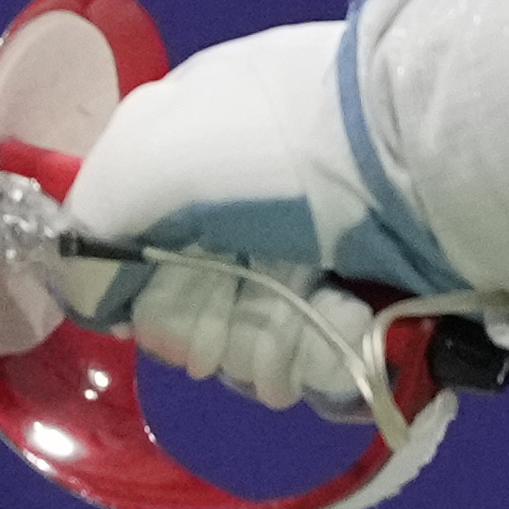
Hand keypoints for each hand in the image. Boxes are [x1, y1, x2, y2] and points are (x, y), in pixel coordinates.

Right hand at [58, 18, 468, 415]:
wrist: (417, 152)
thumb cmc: (270, 150)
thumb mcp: (145, 158)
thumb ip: (91, 228)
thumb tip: (91, 299)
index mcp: (179, 152)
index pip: (130, 251)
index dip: (137, 297)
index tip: (151, 318)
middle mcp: (234, 205)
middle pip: (190, 306)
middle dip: (207, 328)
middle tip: (232, 327)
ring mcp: (301, 250)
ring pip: (252, 342)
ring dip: (267, 349)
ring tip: (308, 320)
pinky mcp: (360, 295)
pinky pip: (317, 356)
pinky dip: (323, 358)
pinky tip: (343, 331)